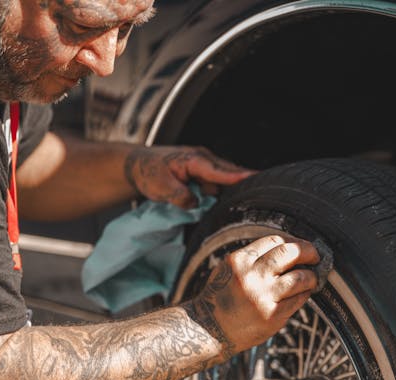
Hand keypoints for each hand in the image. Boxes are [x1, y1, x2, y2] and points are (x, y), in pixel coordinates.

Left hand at [124, 146, 255, 207]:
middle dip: (241, 182)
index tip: (257, 178)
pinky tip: (215, 200)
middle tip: (258, 194)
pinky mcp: (203, 172)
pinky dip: (217, 191)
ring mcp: (204, 164)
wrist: (138, 165)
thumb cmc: (148, 172)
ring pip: (223, 179)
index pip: (220, 171)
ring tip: (226, 201)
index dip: (238, 177)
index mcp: (194, 160)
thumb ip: (180, 197)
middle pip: (229, 173)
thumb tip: (196, 204)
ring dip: (224, 191)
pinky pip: (217, 182)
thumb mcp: (161, 188)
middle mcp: (203, 159)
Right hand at [185, 235, 320, 357]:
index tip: (299, 247)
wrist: (210, 330)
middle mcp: (251, 276)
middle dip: (308, 251)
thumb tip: (288, 248)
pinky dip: (306, 293)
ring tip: (313, 278)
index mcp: (239, 261)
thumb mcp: (229, 270)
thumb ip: (252, 259)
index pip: (274, 241)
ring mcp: (262, 296)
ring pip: (299, 277)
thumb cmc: (222, 298)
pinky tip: (305, 292)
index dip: (291, 241)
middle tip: (316, 255)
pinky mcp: (272, 315)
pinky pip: (298, 299)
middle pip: (289, 253)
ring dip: (312, 276)